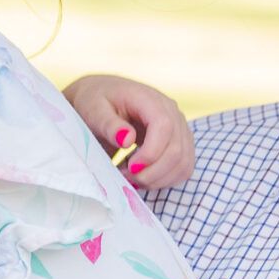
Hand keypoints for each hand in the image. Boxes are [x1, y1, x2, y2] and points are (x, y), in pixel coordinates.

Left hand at [62, 75, 194, 188]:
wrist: (104, 99)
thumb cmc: (96, 103)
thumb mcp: (94, 110)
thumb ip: (109, 124)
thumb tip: (127, 139)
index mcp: (150, 99)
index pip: (164, 126)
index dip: (151, 152)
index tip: (129, 167)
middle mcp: (172, 112)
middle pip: (176, 150)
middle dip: (151, 172)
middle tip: (125, 178)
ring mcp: (180, 128)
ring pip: (183, 163)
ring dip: (158, 179)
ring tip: (132, 178)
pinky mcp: (181, 142)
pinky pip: (184, 168)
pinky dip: (166, 180)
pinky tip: (144, 177)